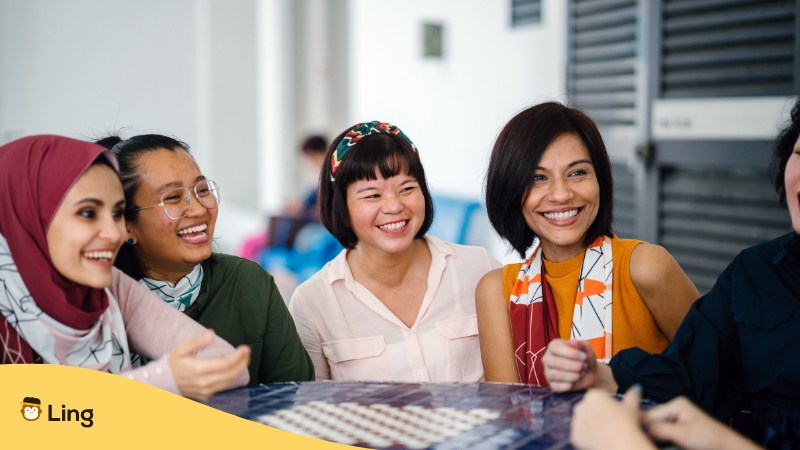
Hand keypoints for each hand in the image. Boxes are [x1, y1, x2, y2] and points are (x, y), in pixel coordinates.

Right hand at [168, 330, 250, 400]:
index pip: (225, 364)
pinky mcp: (207, 395)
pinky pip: (224, 387)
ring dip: (240, 370)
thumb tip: (211, 333)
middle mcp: (204, 383)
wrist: (163, 381)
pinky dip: (233, 377)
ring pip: (230, 382)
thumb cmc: (174, 363)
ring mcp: (206, 391)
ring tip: (244, 358)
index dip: (238, 356)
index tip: (245, 348)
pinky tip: (235, 368)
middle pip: (231, 374)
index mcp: (198, 370)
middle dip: (243, 362)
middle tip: (247, 351)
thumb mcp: (182, 348)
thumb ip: (197, 341)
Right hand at [543, 339, 597, 391]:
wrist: (588, 373)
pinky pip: (556, 386)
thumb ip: (580, 344)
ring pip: (556, 375)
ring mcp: (548, 372)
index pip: (557, 349)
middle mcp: (547, 358)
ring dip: (573, 376)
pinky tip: (574, 382)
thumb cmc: (585, 358)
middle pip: (556, 362)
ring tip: (581, 374)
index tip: (584, 357)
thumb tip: (572, 341)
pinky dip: (568, 386)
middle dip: (574, 366)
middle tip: (584, 366)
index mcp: (553, 346)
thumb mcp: (586, 348)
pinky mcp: (551, 384)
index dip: (571, 353)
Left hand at [571, 387, 654, 449]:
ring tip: (606, 433)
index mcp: (593, 396)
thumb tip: (637, 388)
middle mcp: (580, 406)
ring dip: (591, 425)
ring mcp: (576, 421)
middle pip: (588, 408)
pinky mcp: (574, 436)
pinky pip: (580, 435)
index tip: (614, 412)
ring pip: (583, 422)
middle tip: (610, 423)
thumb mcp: (631, 407)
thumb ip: (632, 395)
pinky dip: (588, 438)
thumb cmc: (626, 423)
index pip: (598, 397)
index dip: (607, 404)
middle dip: (597, 414)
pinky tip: (599, 440)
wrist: (620, 444)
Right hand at [644, 397, 759, 449]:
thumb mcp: (682, 435)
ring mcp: (677, 421)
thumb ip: (659, 430)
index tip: (628, 434)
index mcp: (676, 405)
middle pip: (651, 420)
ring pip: (655, 428)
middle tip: (633, 440)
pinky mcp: (679, 431)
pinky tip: (651, 443)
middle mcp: (674, 409)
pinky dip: (656, 440)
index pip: (650, 414)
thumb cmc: (710, 439)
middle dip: (642, 430)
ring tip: (639, 442)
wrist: (729, 449)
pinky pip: (662, 434)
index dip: (637, 424)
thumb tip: (638, 430)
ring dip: (649, 436)